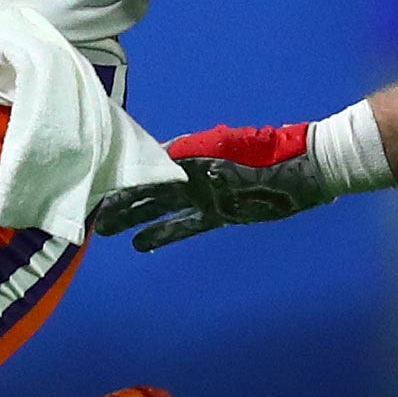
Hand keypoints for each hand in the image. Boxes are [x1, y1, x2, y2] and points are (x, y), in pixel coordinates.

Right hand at [89, 122, 333, 251]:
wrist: (306, 170)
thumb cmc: (269, 157)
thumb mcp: (230, 152)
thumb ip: (196, 154)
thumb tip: (162, 157)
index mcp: (190, 155)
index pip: (147, 167)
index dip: (123, 178)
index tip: (97, 186)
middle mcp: (192, 173)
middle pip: (148, 189)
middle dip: (121, 202)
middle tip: (92, 218)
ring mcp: (204, 193)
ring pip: (161, 208)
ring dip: (136, 220)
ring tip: (107, 233)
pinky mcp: (219, 212)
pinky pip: (185, 225)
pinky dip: (163, 233)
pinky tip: (142, 245)